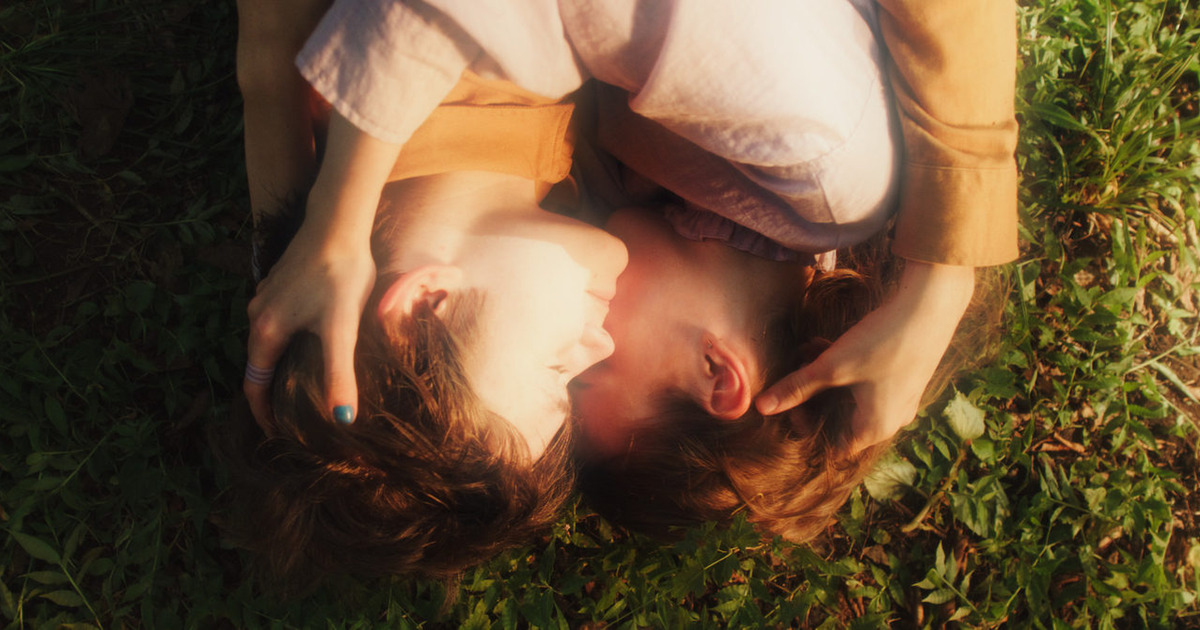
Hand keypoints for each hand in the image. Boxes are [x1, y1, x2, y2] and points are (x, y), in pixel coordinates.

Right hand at [244, 214, 374, 431]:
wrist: (338, 222)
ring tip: (304, 388)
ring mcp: (268, 297)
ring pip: (269, 343)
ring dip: (282, 367)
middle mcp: (257, 315)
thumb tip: (342, 419)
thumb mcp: (340, 329)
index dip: (264, 414)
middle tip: (296, 419)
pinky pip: (279, 323)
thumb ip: (338, 374)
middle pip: (259, 365)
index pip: (254, 385)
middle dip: (274, 394)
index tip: (280, 437)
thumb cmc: (339, 274)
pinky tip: (313, 346)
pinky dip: (290, 342)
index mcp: (265, 331)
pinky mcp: (282, 283)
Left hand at [755, 262, 975, 451]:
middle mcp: (891, 420)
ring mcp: (900, 398)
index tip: (791, 400)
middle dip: (812, 394)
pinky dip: (843, 367)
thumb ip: (796, 388)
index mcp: (875, 428)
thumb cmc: (882, 342)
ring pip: (849, 396)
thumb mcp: (832, 366)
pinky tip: (826, 342)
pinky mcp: (902, 376)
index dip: (807, 426)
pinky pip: (865, 382)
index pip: (831, 446)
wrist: (931, 305)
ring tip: (808, 349)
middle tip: (797, 368)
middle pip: (838, 420)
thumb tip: (760, 408)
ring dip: (824, 376)